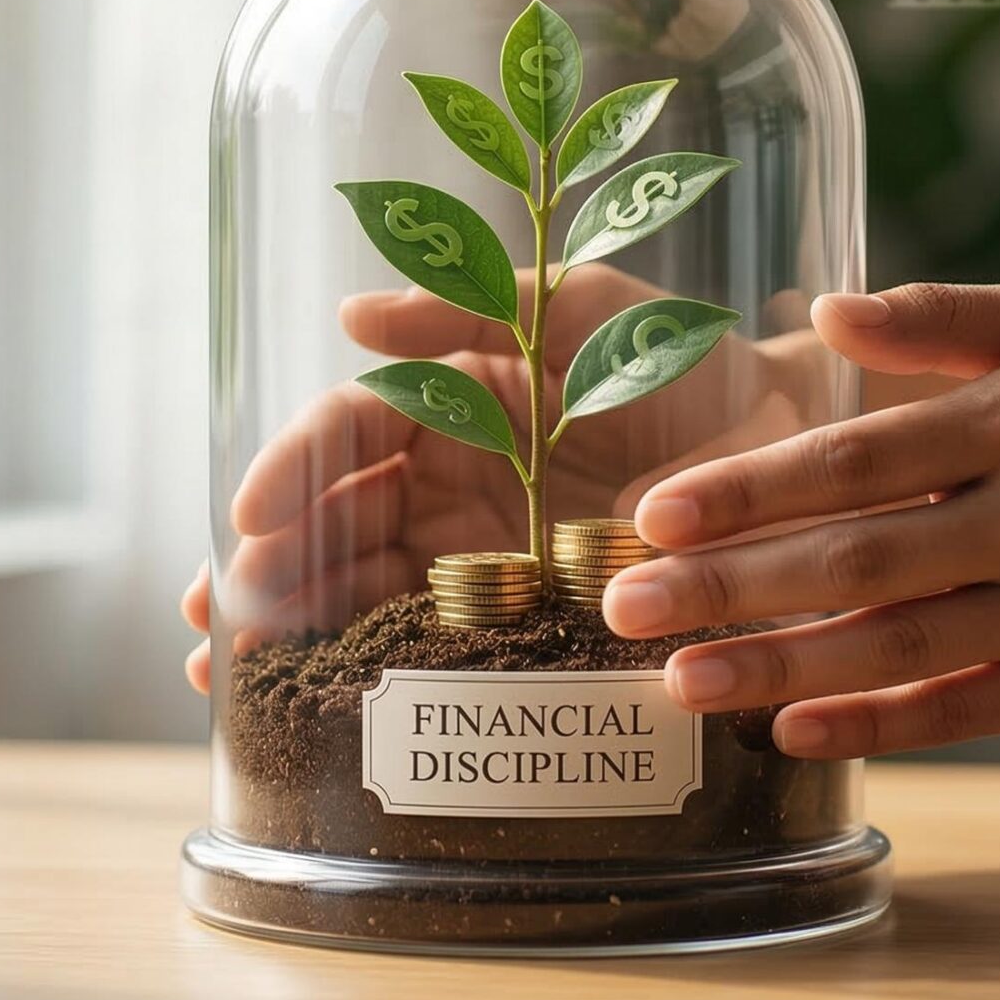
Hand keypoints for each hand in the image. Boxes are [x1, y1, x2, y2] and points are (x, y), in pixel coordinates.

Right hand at [180, 265, 833, 692]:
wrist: (783, 435)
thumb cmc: (679, 351)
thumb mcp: (577, 305)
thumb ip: (470, 303)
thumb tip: (350, 311)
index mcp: (448, 394)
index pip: (345, 432)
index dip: (289, 470)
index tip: (251, 516)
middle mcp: (448, 475)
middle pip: (329, 521)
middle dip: (262, 567)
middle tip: (216, 620)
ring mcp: (476, 548)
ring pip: (356, 586)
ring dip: (285, 624)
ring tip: (230, 670)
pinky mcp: (516, 611)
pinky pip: (424, 638)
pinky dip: (356, 662)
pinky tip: (299, 695)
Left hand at [601, 280, 999, 757]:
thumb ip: (939, 319)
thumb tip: (823, 310)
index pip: (857, 458)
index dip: (751, 490)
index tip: (656, 513)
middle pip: (859, 560)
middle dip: (730, 586)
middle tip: (623, 604)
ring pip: (898, 648)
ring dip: (777, 667)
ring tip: (675, 680)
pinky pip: (960, 713)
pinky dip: (873, 725)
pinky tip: (788, 727)